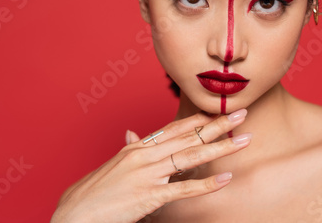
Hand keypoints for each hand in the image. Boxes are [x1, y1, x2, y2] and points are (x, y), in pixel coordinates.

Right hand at [50, 109, 250, 222]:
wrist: (77, 211)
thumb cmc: (95, 190)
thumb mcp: (114, 165)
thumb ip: (129, 149)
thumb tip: (132, 134)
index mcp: (138, 148)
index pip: (174, 128)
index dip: (199, 119)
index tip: (219, 110)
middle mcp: (145, 155)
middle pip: (188, 136)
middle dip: (217, 125)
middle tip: (242, 115)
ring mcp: (147, 174)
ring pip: (190, 156)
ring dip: (220, 147)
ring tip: (244, 141)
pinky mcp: (149, 196)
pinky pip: (183, 189)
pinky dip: (206, 184)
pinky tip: (226, 179)